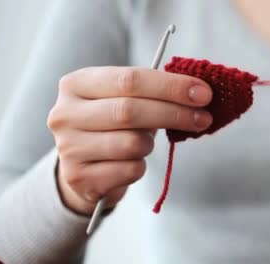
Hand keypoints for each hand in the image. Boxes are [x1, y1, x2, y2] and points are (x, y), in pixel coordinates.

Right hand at [48, 67, 212, 214]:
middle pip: (131, 110)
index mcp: (77, 84)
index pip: (129, 79)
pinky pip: (130, 170)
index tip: (203, 93)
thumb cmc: (112, 128)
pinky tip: (131, 163)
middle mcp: (65, 113)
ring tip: (145, 144)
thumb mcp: (125, 101)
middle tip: (203, 118)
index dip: (170, 86)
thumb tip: (199, 93)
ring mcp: (69, 147)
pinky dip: (140, 167)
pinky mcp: (79, 177)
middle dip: (175, 113)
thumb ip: (153, 93)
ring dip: (151, 144)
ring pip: (132, 143)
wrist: (82, 170)